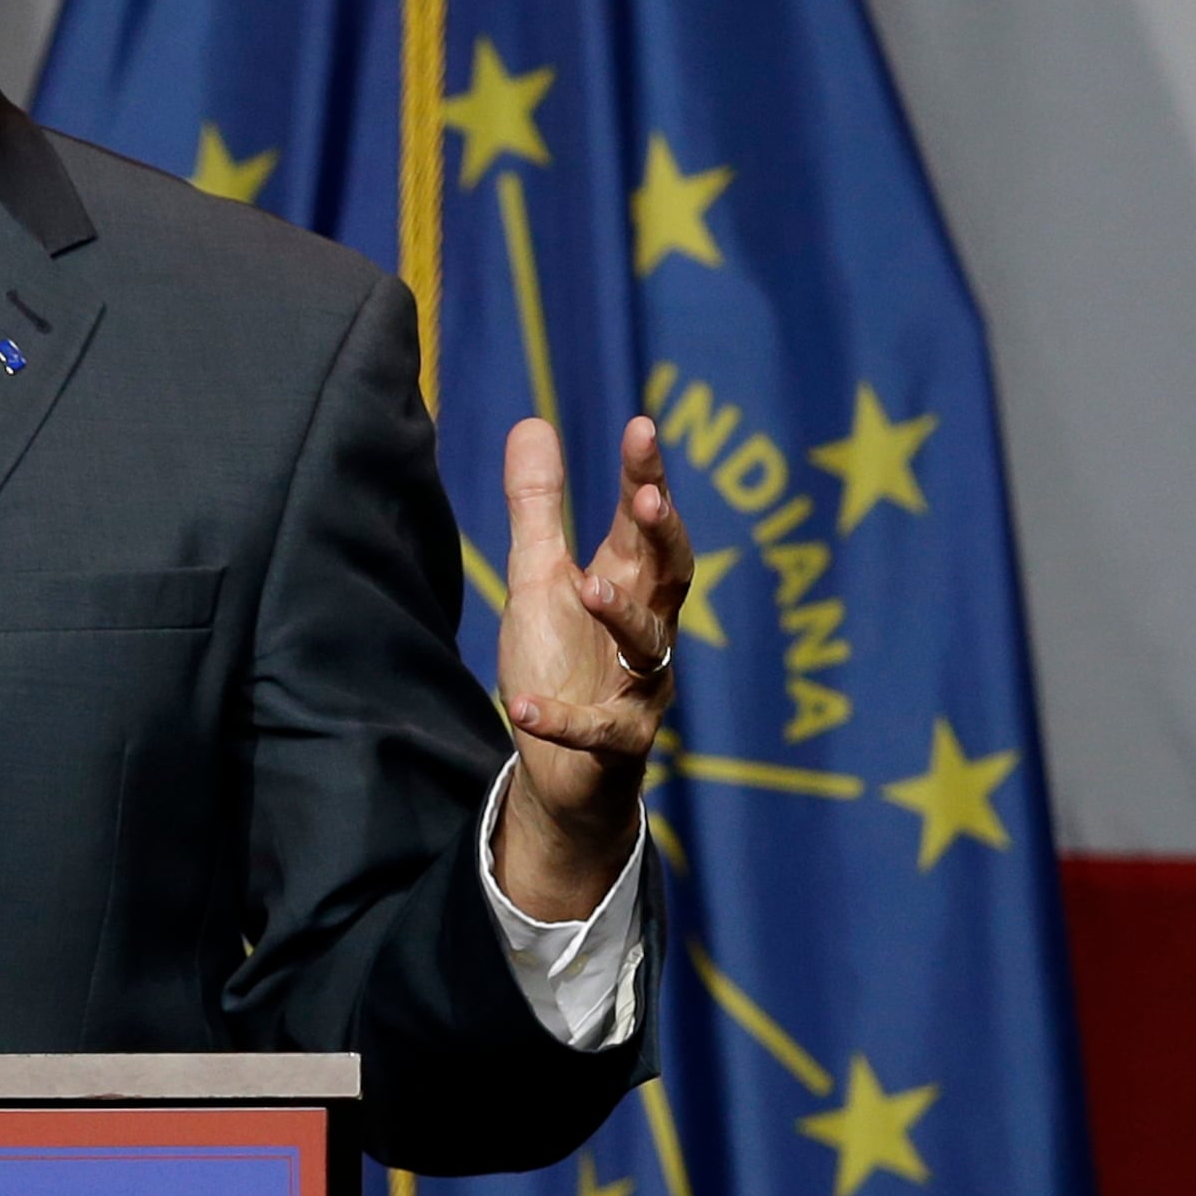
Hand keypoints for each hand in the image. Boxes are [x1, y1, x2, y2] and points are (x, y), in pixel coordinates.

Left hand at [492, 414, 691, 921]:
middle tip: (648, 499)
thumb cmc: (561, 665)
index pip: (643, 522)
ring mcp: (639, 688)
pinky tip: (523, 708)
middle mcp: (647, 631)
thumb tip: (533, 423)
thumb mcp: (538, 579)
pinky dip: (562, 720)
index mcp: (627, 584)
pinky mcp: (619, 743)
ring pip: (650, 646)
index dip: (646, 476)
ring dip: (623, 615)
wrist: (563, 772)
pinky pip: (598, 730)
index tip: (642, 427)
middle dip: (663, 536)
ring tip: (589, 587)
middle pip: (672, 574)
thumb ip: (538, 508)